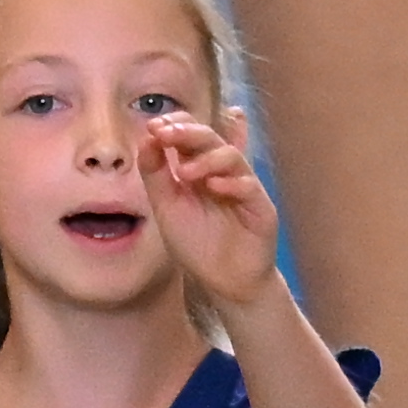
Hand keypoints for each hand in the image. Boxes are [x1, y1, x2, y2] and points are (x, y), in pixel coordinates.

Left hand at [136, 108, 286, 309]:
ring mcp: (243, 186)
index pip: (189, 133)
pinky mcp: (261, 207)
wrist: (225, 281)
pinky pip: (249, 186)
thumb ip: (156, 175)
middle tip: (166, 134)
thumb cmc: (197, 243)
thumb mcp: (167, 207)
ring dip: (206, 158)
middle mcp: (221, 171)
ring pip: (231, 156)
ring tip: (184, 172)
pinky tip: (213, 187)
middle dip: (187, 132)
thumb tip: (147, 138)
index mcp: (197, 166)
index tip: (153, 127)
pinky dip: (231, 183)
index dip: (174, 125)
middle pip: (210, 138)